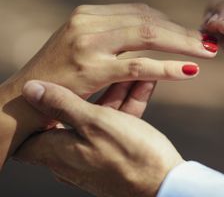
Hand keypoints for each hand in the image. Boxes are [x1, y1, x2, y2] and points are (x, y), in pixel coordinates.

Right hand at [0, 3, 216, 166]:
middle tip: (208, 41)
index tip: (191, 33)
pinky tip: (188, 71)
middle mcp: (89, 22)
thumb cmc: (58, 77)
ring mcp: (89, 43)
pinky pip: (138, 65)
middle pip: (148, 20)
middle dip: (182, 31)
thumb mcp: (83, 48)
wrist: (23, 101)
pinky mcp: (90, 68)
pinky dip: (167, 67)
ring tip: (206, 52)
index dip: (170, 22)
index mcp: (89, 15)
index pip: (140, 11)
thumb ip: (112, 38)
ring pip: (147, 36)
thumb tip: (149, 35)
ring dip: (182, 44)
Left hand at [15, 80, 182, 196]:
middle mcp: (70, 157)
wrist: (165, 185)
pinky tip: (143, 84)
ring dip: (117, 92)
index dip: (35, 105)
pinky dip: (127, 106)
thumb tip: (30, 89)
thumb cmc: (130, 155)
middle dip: (92, 87)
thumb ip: (62, 105)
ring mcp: (94, 157)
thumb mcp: (95, 123)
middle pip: (72, 114)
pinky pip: (116, 126)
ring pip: (99, 117)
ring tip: (135, 69)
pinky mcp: (115, 156)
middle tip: (106, 66)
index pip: (30, 128)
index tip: (49, 82)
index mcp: (56, 151)